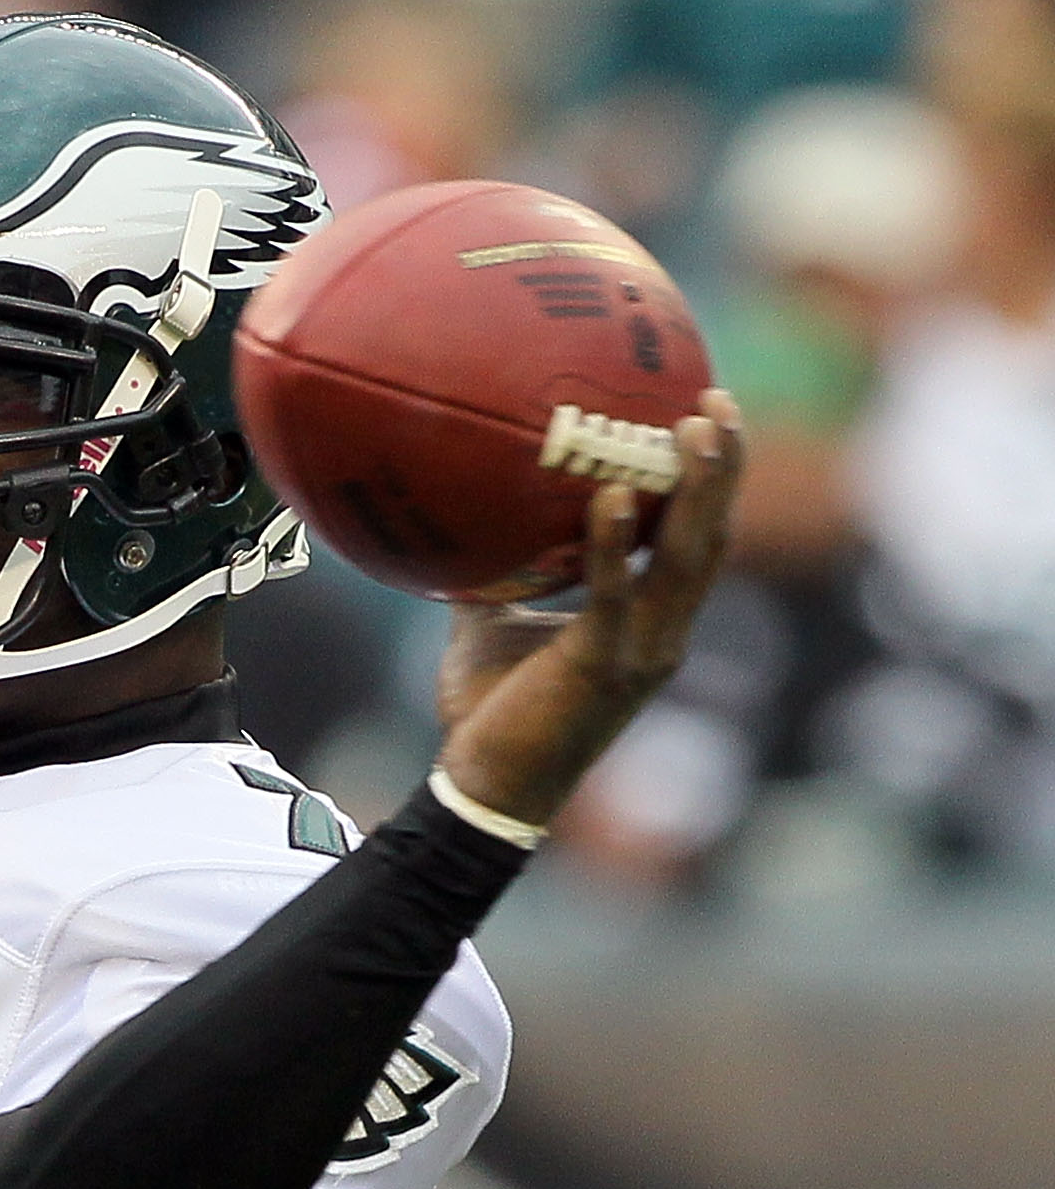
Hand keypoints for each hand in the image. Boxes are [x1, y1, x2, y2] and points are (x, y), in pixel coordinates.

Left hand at [436, 386, 744, 825]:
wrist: (483, 788)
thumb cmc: (491, 712)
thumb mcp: (494, 629)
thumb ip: (501, 576)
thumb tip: (465, 515)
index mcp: (649, 623)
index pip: (696, 542)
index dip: (711, 482)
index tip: (707, 415)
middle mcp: (661, 634)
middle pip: (713, 538)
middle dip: (723, 470)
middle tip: (718, 401)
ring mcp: (640, 652)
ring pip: (688, 560)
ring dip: (696, 492)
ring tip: (694, 427)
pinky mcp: (602, 668)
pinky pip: (614, 596)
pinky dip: (616, 546)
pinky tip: (611, 496)